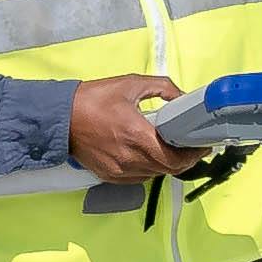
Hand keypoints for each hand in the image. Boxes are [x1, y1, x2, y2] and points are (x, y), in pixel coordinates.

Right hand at [64, 75, 194, 185]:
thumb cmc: (92, 100)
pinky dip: (149, 168)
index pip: (175, 158)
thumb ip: (161, 87)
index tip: (202, 145)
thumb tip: (181, 96)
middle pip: (168, 169)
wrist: (60, 118)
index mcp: (137, 136)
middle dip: (184, 159)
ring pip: (154, 174)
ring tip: (172, 148)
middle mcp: (129, 158)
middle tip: (191, 146)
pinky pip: (138, 178)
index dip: (193, 154)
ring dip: (166, 164)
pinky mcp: (109, 176)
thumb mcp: (130, 84)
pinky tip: (149, 154)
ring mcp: (118, 170)